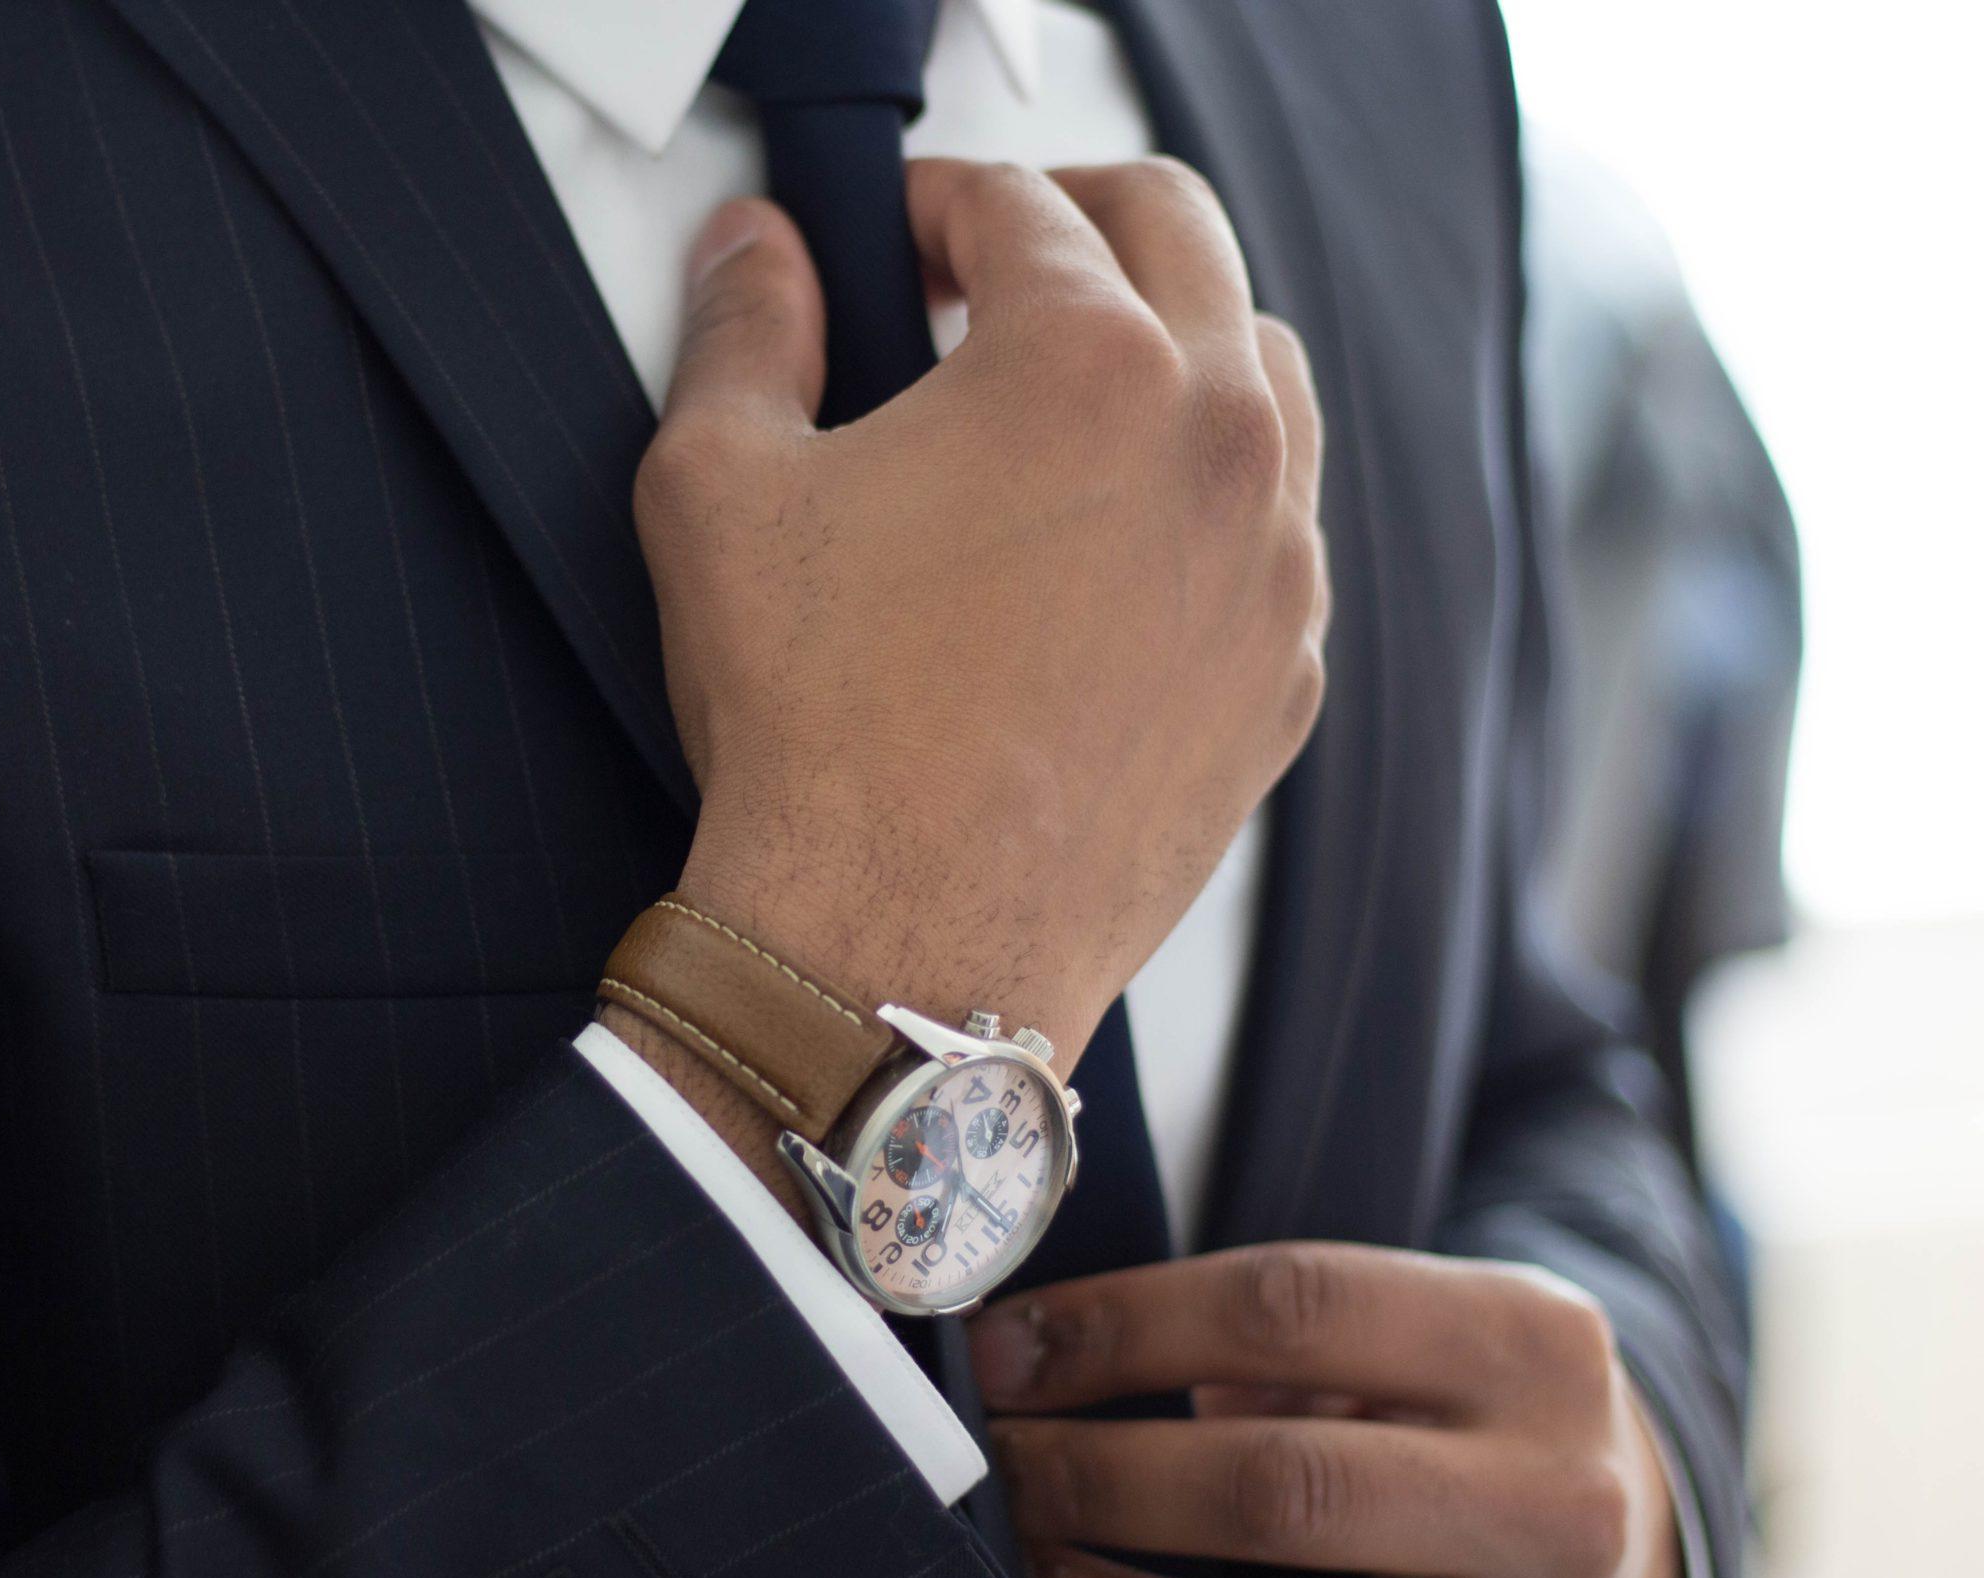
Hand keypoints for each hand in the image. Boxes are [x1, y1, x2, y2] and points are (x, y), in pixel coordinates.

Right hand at [631, 158, 1328, 1079]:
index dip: (934, 200)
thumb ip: (746, 329)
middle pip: (1177, 236)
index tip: (895, 237)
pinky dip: (1207, 496)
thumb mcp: (720, 489)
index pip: (1020, 203)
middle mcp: (1219, 439)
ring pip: (1262, 374)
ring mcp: (1275, 563)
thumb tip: (757, 251)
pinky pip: (1275, 531)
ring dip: (1169, 344)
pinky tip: (1114, 545)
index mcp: (1088, 361)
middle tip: (988, 266)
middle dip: (1073, 221)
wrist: (897, 950)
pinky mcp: (1285, 674)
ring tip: (1067, 397)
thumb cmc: (812, 729)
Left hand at [969, 1244, 1685, 1577]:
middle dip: (1100, 1478)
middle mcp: (1554, 1497)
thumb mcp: (1414, 1326)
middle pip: (1280, 1486)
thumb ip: (1267, 1333)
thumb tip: (1043, 1353)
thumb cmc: (1461, 1409)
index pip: (1289, 1305)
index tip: (1005, 1351)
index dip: (1120, 1326)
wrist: (1626, 1541)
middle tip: (998, 1468)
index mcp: (1528, 1339)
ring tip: (1035, 1574)